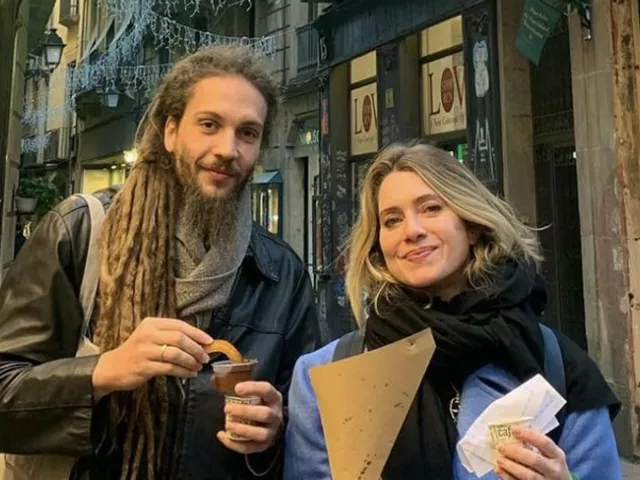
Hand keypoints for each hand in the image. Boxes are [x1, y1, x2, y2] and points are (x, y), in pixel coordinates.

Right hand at [92, 317, 212, 399]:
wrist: (113, 367)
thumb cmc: (137, 351)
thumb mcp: (151, 337)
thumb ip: (171, 336)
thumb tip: (200, 342)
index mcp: (151, 324)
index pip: (179, 325)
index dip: (197, 333)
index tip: (209, 341)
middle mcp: (148, 335)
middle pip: (180, 338)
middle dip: (196, 348)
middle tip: (205, 357)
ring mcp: (145, 351)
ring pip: (176, 354)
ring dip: (191, 361)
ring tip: (198, 367)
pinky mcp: (144, 367)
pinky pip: (170, 368)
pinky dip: (183, 371)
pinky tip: (189, 374)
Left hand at [217, 381, 282, 453]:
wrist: (270, 423)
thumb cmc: (259, 404)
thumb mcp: (255, 393)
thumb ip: (239, 386)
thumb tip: (213, 379)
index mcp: (274, 398)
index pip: (267, 390)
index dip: (252, 388)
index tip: (237, 388)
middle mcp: (276, 415)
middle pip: (264, 414)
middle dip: (244, 411)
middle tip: (227, 408)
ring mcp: (271, 432)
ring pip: (260, 433)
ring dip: (242, 429)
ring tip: (227, 424)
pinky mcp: (263, 446)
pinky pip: (249, 448)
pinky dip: (234, 444)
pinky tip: (222, 436)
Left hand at [496, 427, 571, 479]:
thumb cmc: (550, 465)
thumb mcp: (550, 455)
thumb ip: (536, 445)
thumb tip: (511, 434)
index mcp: (557, 456)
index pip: (545, 443)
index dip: (529, 435)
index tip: (513, 430)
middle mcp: (554, 470)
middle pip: (535, 460)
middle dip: (516, 452)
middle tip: (501, 447)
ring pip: (528, 475)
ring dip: (511, 466)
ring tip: (499, 459)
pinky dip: (508, 477)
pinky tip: (500, 470)